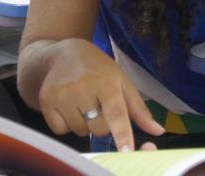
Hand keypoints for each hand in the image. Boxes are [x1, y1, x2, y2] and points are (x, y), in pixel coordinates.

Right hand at [36, 39, 163, 151]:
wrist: (61, 54)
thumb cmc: (96, 68)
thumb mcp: (121, 80)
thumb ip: (138, 108)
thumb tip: (157, 131)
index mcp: (106, 80)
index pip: (116, 112)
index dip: (122, 134)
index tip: (126, 151)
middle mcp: (82, 86)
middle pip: (98, 128)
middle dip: (101, 124)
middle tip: (97, 104)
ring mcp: (62, 93)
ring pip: (80, 131)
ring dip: (84, 124)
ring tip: (82, 102)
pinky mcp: (46, 100)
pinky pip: (61, 130)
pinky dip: (66, 124)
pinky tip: (68, 106)